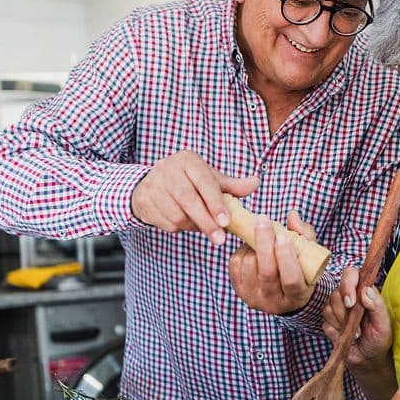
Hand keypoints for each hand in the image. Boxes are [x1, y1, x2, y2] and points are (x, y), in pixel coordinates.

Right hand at [131, 150, 259, 244]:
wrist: (151, 184)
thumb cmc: (188, 182)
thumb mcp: (210, 179)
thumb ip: (232, 185)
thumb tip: (256, 183)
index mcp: (188, 160)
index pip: (204, 182)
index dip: (215, 203)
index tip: (226, 221)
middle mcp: (169, 169)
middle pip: (188, 200)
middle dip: (206, 222)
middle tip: (219, 239)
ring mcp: (154, 184)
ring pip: (177, 214)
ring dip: (192, 226)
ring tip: (200, 225)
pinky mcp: (144, 200)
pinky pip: (165, 222)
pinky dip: (178, 227)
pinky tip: (183, 222)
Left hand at [229, 210, 318, 313]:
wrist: (283, 292)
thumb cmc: (300, 269)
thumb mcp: (309, 255)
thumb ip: (304, 235)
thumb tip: (292, 216)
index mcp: (297, 296)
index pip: (291, 279)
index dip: (286, 257)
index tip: (282, 236)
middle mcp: (275, 302)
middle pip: (267, 273)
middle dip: (264, 243)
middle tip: (263, 220)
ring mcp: (255, 298)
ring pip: (250, 266)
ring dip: (253, 245)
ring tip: (261, 236)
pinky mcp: (240, 291)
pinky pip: (236, 265)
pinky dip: (242, 250)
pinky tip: (252, 247)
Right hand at [322, 267, 392, 367]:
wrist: (370, 358)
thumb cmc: (380, 338)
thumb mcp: (384, 323)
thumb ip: (378, 305)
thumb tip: (366, 290)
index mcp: (363, 290)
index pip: (350, 274)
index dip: (347, 284)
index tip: (351, 302)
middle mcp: (349, 296)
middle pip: (336, 293)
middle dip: (345, 311)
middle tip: (356, 323)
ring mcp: (337, 309)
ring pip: (328, 307)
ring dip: (342, 323)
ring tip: (356, 333)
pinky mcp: (329, 323)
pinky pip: (325, 323)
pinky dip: (336, 332)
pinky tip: (346, 336)